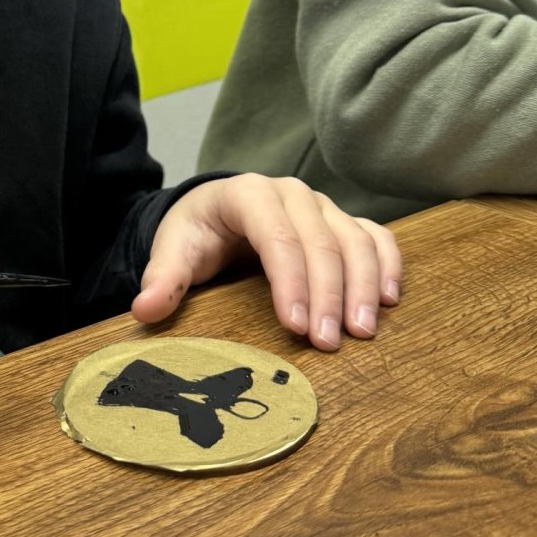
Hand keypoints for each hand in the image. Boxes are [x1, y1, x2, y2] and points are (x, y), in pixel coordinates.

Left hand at [132, 175, 402, 349]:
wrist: (214, 213)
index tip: (296, 326)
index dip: (290, 281)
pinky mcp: (341, 221)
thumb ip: (163, 278)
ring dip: (364, 286)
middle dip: (328, 294)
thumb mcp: (173, 250)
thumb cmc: (196, 233)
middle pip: (321, 242)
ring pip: (355, 240)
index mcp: (247, 193)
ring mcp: (322, 206)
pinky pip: (375, 237)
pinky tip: (390, 300)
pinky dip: (387, 265)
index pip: (276, 235)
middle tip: (329, 343)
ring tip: (362, 332)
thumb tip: (145, 309)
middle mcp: (292, 193)